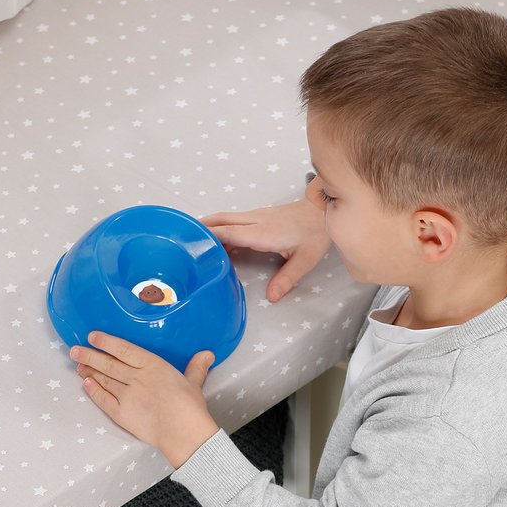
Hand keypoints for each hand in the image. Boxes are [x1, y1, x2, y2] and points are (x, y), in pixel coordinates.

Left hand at [70, 332, 218, 468]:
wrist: (182, 432)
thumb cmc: (190, 407)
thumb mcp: (194, 383)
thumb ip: (196, 367)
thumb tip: (207, 354)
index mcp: (153, 366)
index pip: (124, 349)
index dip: (106, 342)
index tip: (92, 336)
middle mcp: (136, 377)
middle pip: (108, 364)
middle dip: (89, 356)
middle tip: (75, 350)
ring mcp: (127, 395)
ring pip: (103, 379)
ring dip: (89, 372)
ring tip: (78, 365)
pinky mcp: (122, 413)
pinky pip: (103, 399)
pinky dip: (93, 391)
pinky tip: (85, 384)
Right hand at [201, 195, 331, 301]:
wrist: (324, 210)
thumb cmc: (316, 232)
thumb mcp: (305, 260)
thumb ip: (287, 279)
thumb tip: (272, 296)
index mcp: (263, 232)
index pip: (228, 232)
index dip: (209, 236)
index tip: (192, 242)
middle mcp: (256, 221)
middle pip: (220, 220)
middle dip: (200, 227)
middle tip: (182, 238)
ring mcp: (257, 216)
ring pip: (225, 218)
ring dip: (209, 226)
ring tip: (193, 240)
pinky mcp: (260, 216)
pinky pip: (234, 220)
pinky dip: (221, 227)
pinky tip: (218, 240)